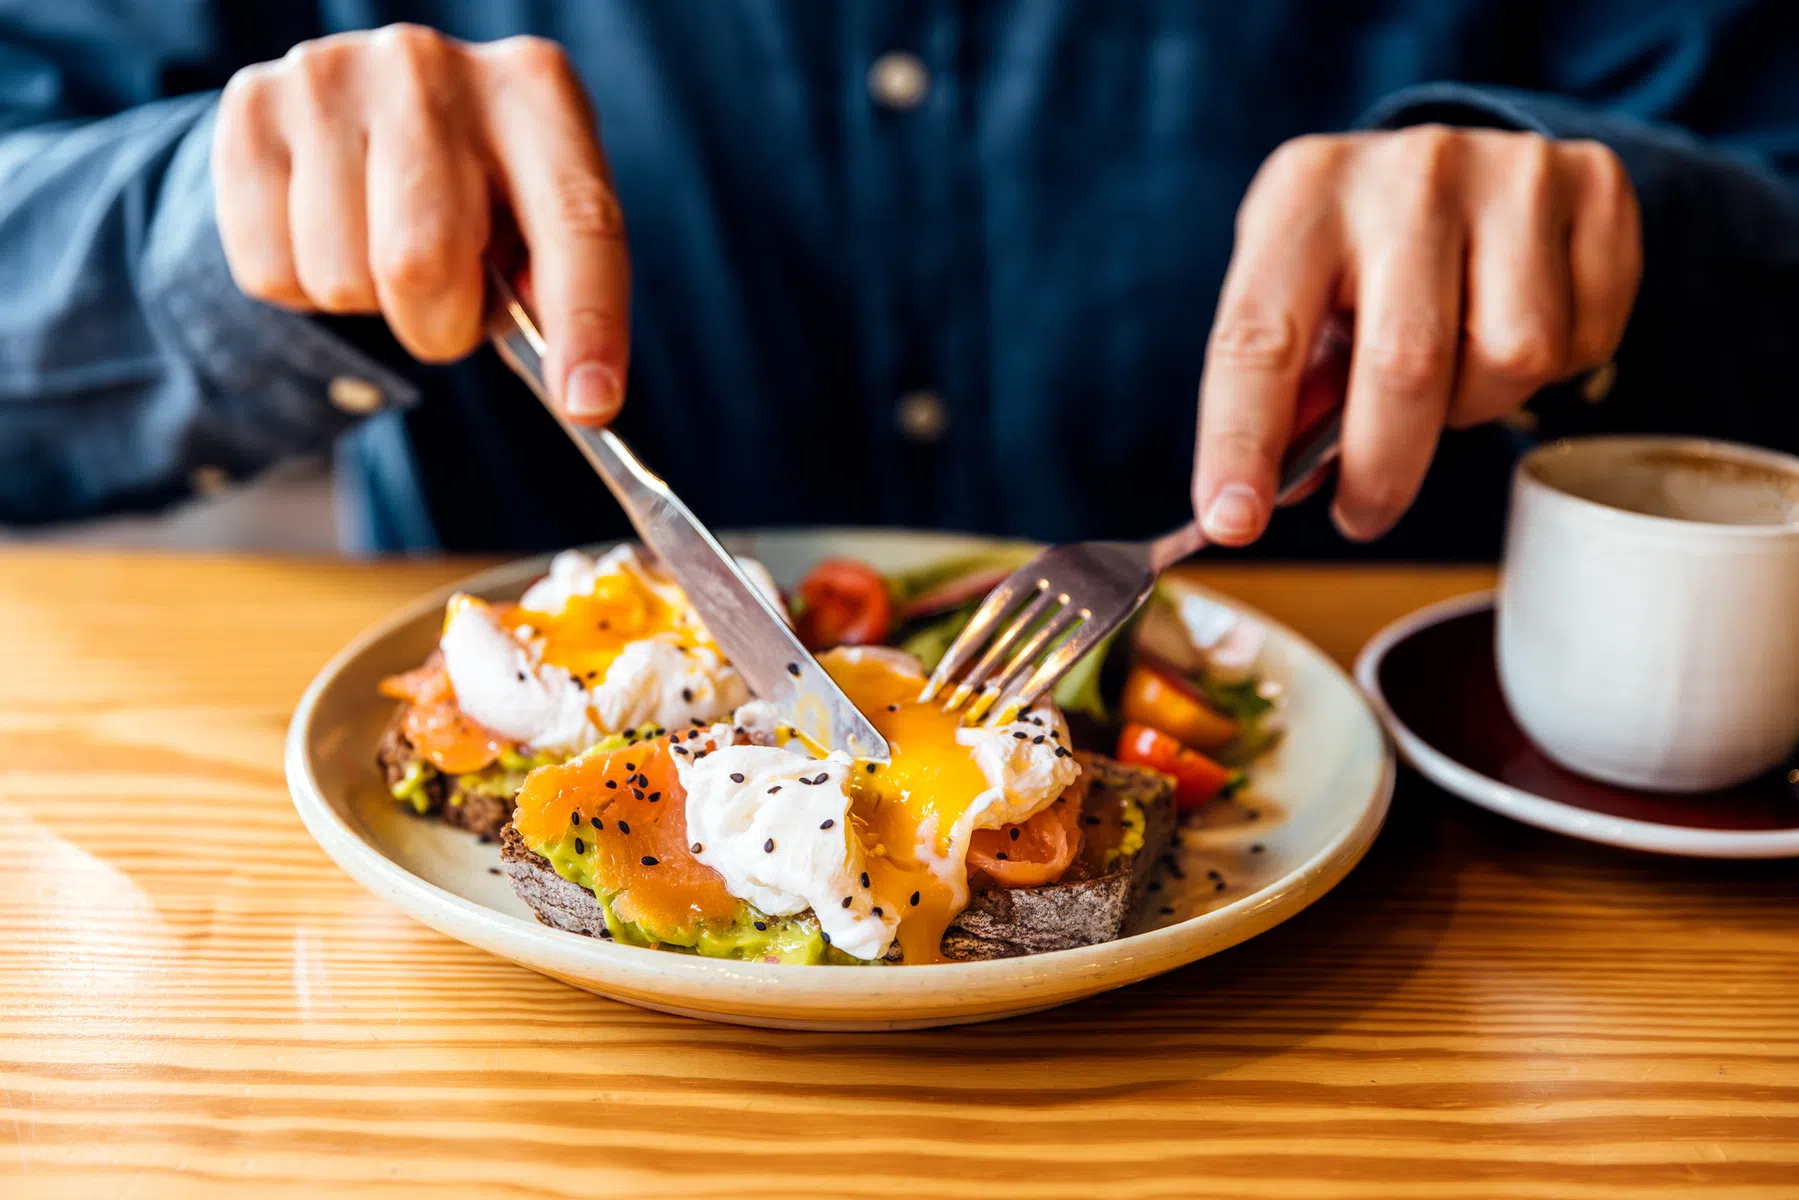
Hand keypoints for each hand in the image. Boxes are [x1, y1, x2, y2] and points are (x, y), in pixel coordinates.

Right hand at [212, 25, 628, 423]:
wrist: (363, 103)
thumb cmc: (477, 183)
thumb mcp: (538, 216)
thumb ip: (559, 289)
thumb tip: (574, 385)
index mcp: (535, 92)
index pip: (576, 222)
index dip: (586, 324)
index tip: (588, 404)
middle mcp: (432, 70)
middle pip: (423, 264)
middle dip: (439, 325)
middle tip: (447, 305)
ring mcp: (332, 77)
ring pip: (341, 278)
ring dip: (367, 303)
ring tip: (384, 245)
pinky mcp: (252, 107)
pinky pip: (271, 270)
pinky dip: (301, 285)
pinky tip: (325, 229)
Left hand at [1192, 127, 1641, 543]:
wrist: (1460, 159)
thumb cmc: (1357, 252)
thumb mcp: (1295, 295)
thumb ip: (1286, 387)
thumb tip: (1277, 490)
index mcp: (1304, 194)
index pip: (1261, 338)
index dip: (1243, 441)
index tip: (1236, 522)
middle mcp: (1409, 171)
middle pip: (1405, 365)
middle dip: (1381, 471)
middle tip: (1361, 515)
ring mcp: (1511, 171)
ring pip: (1512, 360)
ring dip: (1476, 407)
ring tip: (1451, 373)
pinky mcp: (1593, 184)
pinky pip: (1583, 340)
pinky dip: (1550, 372)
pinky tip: (1514, 329)